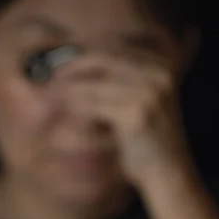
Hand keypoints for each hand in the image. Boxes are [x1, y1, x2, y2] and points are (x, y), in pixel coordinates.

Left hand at [52, 53, 194, 186]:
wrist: (168, 173)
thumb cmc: (147, 139)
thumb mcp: (142, 99)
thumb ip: (120, 78)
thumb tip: (78, 61)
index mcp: (160, 64)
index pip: (112, 45)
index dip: (82, 52)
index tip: (61, 63)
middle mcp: (157, 73)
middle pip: (101, 56)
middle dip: (71, 66)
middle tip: (51, 78)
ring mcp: (148, 93)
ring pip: (92, 80)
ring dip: (67, 87)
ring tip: (52, 94)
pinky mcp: (135, 114)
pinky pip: (92, 103)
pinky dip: (73, 104)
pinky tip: (65, 108)